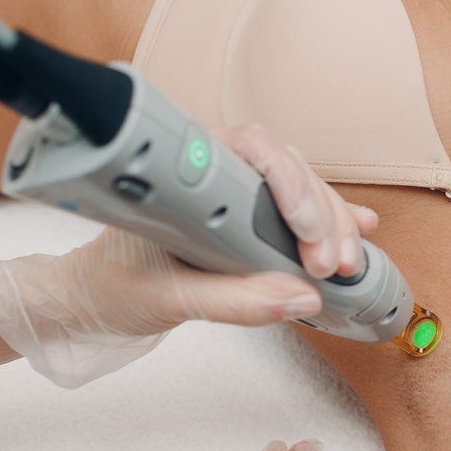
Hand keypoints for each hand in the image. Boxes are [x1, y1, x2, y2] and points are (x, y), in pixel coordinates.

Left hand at [0, 125, 377, 387]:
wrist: (89, 296)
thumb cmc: (113, 285)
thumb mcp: (169, 300)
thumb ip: (233, 301)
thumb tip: (302, 298)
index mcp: (187, 173)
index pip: (253, 149)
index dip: (291, 188)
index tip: (308, 235)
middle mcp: (214, 173)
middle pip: (288, 169)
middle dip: (322, 214)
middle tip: (332, 265)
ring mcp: (234, 195)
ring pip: (301, 188)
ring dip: (334, 223)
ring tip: (347, 264)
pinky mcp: (247, 219)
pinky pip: (297, 210)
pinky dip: (331, 221)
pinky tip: (361, 229)